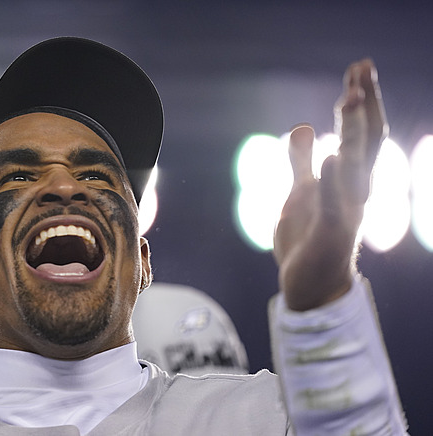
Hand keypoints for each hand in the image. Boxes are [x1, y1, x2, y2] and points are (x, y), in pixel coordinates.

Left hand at [274, 59, 387, 310]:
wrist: (309, 286)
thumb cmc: (308, 237)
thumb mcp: (300, 191)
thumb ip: (301, 161)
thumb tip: (303, 126)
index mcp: (347, 180)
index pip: (359, 133)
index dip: (360, 101)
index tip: (358, 69)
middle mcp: (353, 191)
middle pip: (364, 141)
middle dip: (364, 105)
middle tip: (362, 68)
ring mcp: (344, 211)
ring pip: (353, 167)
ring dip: (352, 133)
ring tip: (350, 98)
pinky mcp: (329, 233)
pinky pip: (331, 204)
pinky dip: (332, 181)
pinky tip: (331, 157)